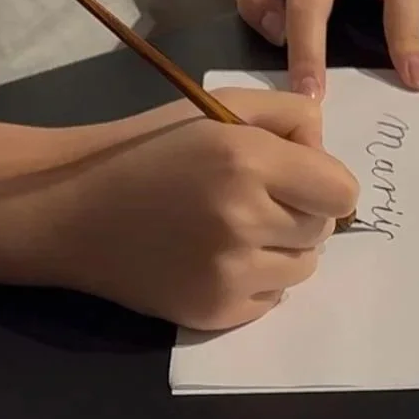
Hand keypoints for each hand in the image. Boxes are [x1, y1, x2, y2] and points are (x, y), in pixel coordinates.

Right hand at [49, 90, 357, 329]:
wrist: (76, 210)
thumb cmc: (147, 151)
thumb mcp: (214, 108)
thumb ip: (285, 115)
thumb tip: (326, 145)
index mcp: (246, 160)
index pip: (342, 191)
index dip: (324, 183)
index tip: (297, 179)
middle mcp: (243, 219)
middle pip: (323, 230)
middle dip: (299, 214)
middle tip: (252, 201)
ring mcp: (230, 273)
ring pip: (303, 268)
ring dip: (281, 251)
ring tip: (232, 230)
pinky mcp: (217, 311)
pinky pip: (272, 299)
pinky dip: (255, 281)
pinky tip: (214, 259)